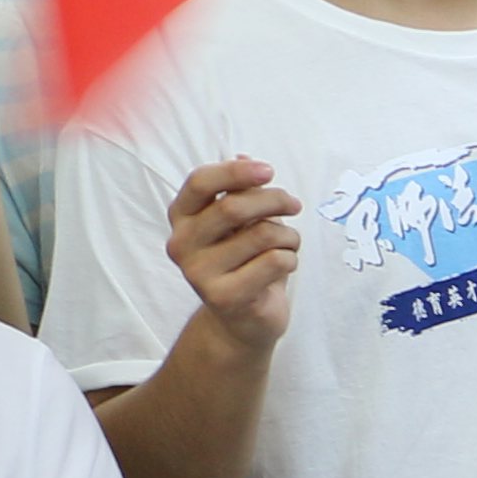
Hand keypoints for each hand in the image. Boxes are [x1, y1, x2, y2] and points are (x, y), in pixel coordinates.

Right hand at [163, 155, 302, 346]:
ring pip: (262, 235)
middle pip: (233, 207)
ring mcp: (198, 273)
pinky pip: (275, 261)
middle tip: (294, 204)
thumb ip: (240, 191)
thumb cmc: (245, 261)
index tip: (269, 171)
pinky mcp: (224, 297)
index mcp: (182, 217)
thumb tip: (245, 158)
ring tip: (287, 244)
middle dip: (274, 200)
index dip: (236, 172)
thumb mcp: (241, 222)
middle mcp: (181, 244)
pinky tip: (284, 267)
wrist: (242, 320)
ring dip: (288, 235)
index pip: (200, 182)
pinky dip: (292, 259)